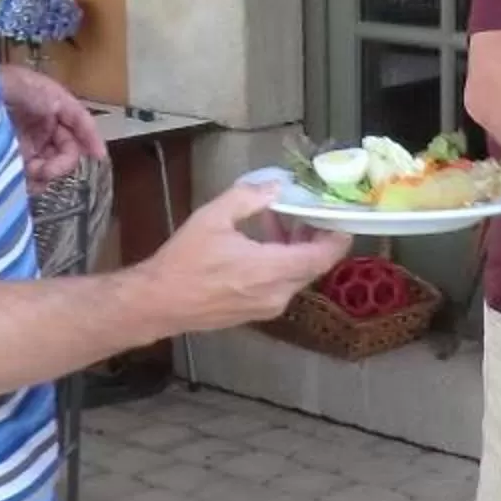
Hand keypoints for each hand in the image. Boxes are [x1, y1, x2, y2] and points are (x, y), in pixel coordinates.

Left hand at [0, 65, 105, 183]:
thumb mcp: (18, 84)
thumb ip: (42, 98)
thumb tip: (55, 112)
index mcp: (51, 102)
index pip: (79, 120)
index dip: (91, 136)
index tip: (99, 156)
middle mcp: (44, 125)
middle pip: (68, 148)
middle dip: (62, 162)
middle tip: (46, 171)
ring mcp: (29, 143)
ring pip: (52, 166)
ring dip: (46, 175)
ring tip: (30, 174)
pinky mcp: (13, 160)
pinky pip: (33, 177)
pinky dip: (33, 183)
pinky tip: (24, 182)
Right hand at [137, 178, 348, 332]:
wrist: (158, 303)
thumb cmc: (184, 261)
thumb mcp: (213, 218)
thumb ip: (248, 198)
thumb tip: (276, 186)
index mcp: (271, 270)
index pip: (323, 257)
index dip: (338, 237)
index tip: (341, 216)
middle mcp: (277, 293)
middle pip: (313, 266)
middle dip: (315, 238)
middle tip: (308, 212)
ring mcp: (268, 307)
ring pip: (296, 276)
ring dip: (294, 250)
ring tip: (278, 221)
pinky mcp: (256, 313)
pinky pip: (280, 286)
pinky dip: (280, 264)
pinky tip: (260, 245)